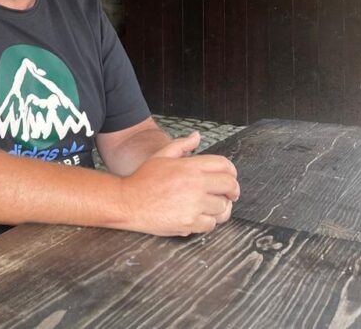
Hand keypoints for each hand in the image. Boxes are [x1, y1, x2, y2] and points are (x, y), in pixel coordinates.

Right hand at [118, 133, 239, 236]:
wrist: (128, 202)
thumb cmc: (143, 179)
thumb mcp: (161, 156)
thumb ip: (181, 145)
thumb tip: (197, 136)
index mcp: (190, 166)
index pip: (224, 165)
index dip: (232, 171)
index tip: (230, 178)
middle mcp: (195, 185)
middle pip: (230, 186)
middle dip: (233, 190)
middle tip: (229, 194)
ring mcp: (194, 205)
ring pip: (223, 207)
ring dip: (220, 207)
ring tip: (213, 206)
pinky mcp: (190, 223)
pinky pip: (211, 224)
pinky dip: (208, 222)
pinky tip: (200, 216)